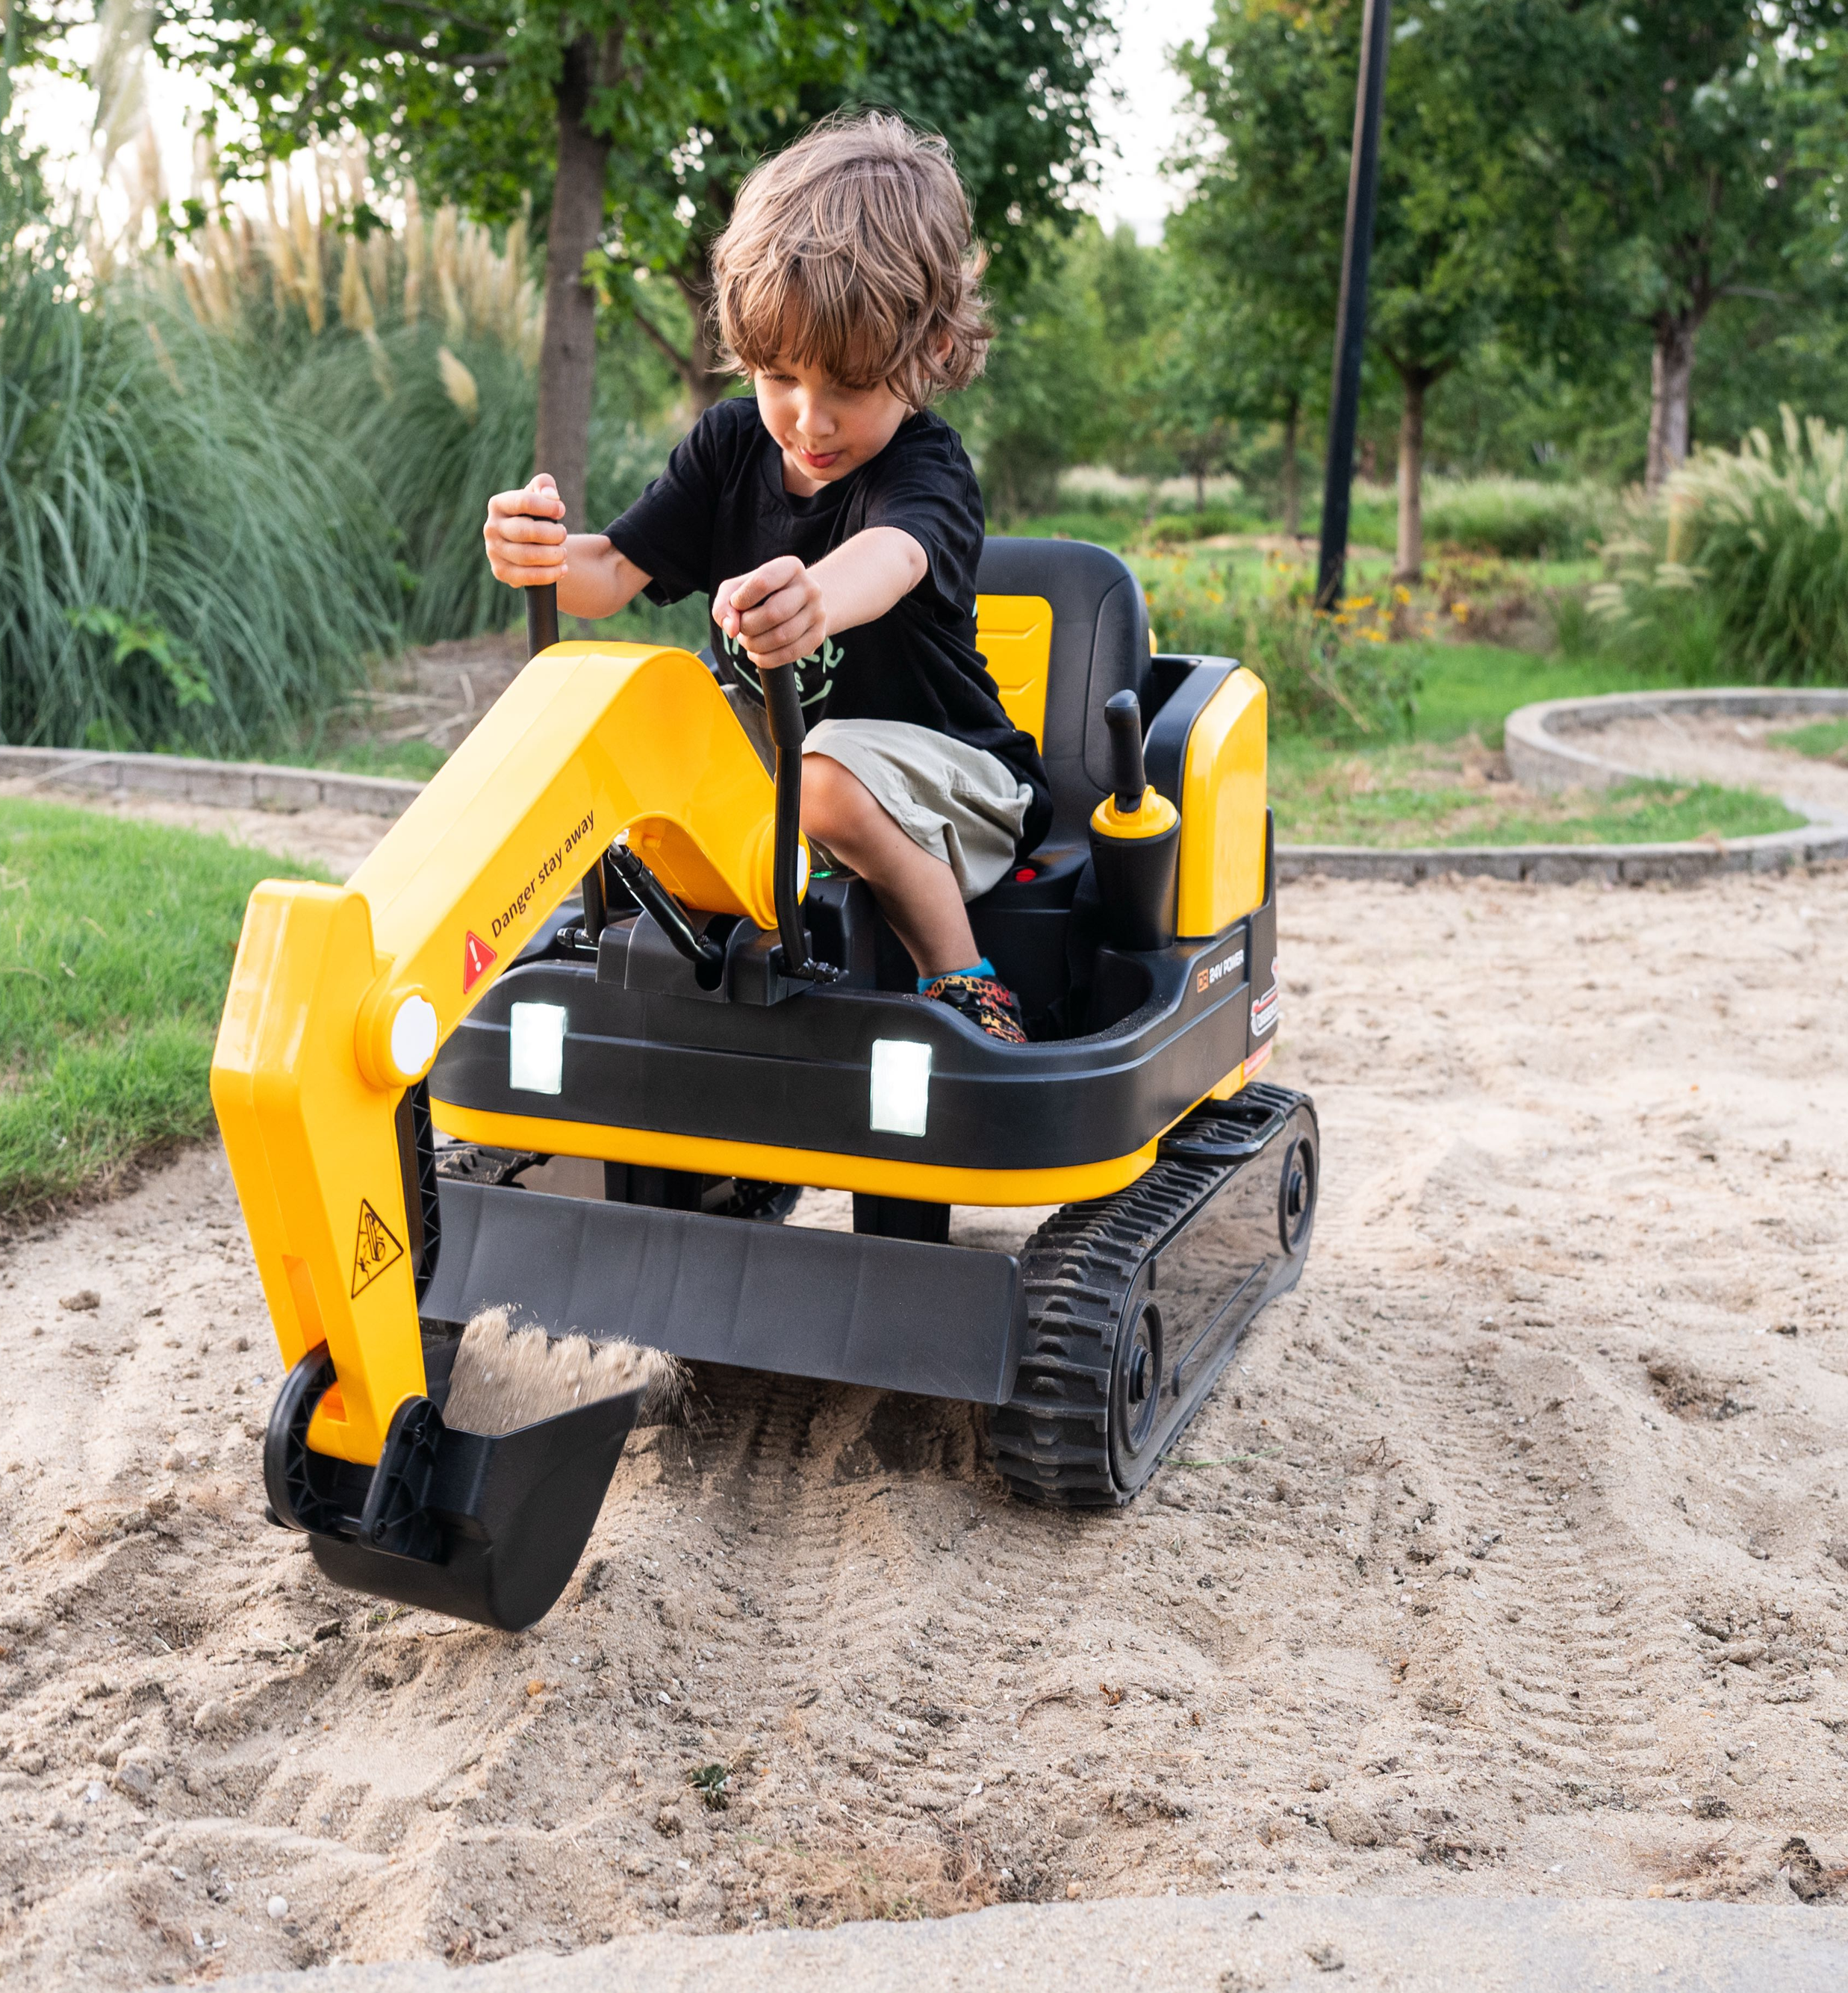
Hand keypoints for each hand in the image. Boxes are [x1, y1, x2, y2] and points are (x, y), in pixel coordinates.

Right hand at [484, 474, 567, 586]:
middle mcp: (491, 527)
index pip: (524, 502)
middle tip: (563, 534)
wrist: (527, 543)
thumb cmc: (535, 514)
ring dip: (553, 555)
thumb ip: (545, 485)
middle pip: (526, 532)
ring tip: (563, 552)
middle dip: (552, 534)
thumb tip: (551, 496)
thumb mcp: (539, 494)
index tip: (561, 510)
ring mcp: (493, 551)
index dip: (548, 507)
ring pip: (527, 556)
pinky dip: (549, 574)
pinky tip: (562, 569)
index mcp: (498, 504)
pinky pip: (527, 577)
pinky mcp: (501, 572)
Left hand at [713, 555, 826, 669]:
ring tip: (748, 640)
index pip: (762, 582)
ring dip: (755, 645)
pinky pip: (788, 655)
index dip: (742, 599)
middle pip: (773, 613)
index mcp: (791, 567)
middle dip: (748, 626)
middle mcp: (809, 588)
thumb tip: (731, 629)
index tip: (737, 605)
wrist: (800, 603)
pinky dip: (765, 659)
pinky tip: (757, 653)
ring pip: (780, 637)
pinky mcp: (818, 636)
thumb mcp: (740, 588)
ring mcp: (817, 613)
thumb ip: (725, 603)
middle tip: (741, 628)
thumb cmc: (763, 595)